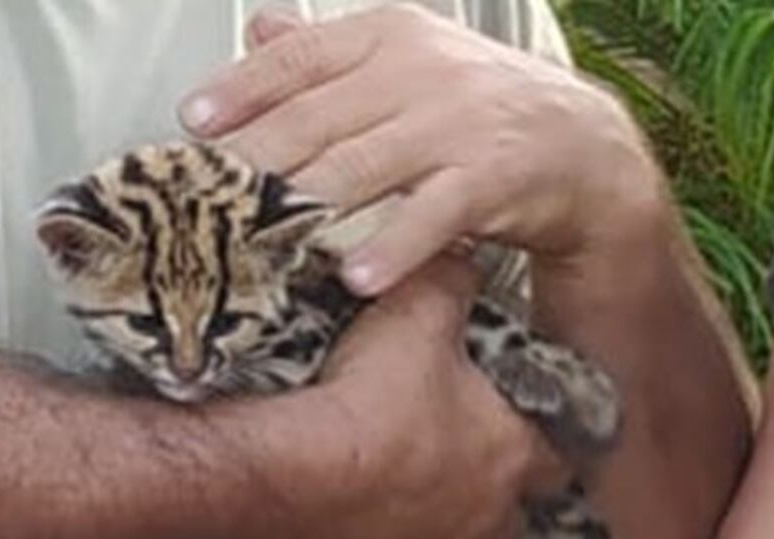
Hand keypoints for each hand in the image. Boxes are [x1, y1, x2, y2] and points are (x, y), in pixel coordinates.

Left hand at [181, 3, 663, 295]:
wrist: (581, 144)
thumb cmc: (477, 107)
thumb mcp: (406, 62)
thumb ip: (329, 53)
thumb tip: (258, 27)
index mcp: (389, 37)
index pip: (299, 59)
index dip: (240, 91)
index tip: (191, 124)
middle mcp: (419, 72)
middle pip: (314, 119)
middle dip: (253, 163)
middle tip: (205, 202)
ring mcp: (457, 124)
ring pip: (360, 168)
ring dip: (302, 206)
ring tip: (254, 240)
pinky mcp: (492, 177)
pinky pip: (430, 215)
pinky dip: (391, 246)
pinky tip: (354, 276)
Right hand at [248, 257, 561, 538]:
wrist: (293, 470)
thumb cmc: (365, 399)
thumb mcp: (418, 311)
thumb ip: (452, 281)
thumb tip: (462, 261)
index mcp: (509, 449)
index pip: (558, 443)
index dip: (541, 421)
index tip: (524, 407)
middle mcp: (482, 510)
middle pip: (511, 502)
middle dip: (493, 473)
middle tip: (464, 444)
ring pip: (455, 531)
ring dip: (439, 503)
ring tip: (406, 470)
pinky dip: (385, 529)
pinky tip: (360, 500)